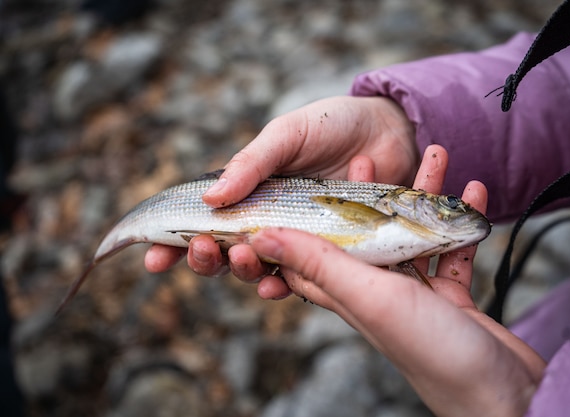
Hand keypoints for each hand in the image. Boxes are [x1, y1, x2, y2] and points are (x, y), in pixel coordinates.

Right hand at [145, 96, 416, 276]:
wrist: (389, 130)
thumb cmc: (333, 124)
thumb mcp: (287, 134)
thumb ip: (252, 163)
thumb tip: (210, 198)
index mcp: (250, 193)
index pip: (205, 223)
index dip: (175, 244)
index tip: (153, 258)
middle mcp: (270, 220)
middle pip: (226, 253)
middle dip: (206, 259)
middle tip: (203, 250)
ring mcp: (300, 237)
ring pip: (260, 268)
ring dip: (243, 270)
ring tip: (241, 255)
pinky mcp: (331, 251)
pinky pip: (304, 276)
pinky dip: (287, 284)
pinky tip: (276, 285)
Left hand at [250, 147, 545, 416]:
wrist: (503, 398)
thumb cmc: (433, 352)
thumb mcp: (370, 298)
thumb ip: (321, 265)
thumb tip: (262, 237)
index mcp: (348, 292)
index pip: (309, 250)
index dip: (299, 215)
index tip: (300, 178)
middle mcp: (376, 292)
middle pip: (364, 232)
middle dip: (368, 193)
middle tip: (372, 157)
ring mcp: (415, 295)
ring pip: (411, 234)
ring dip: (423, 196)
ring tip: (436, 155)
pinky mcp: (450, 299)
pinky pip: (450, 250)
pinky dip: (460, 222)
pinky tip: (475, 193)